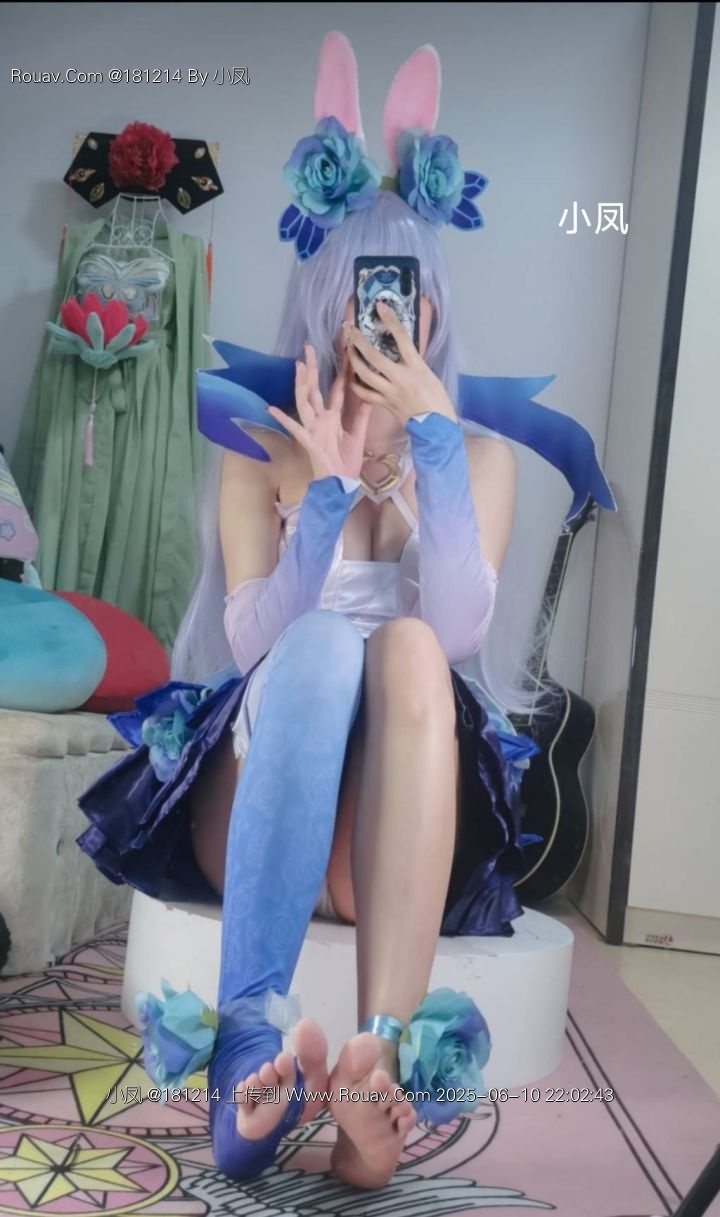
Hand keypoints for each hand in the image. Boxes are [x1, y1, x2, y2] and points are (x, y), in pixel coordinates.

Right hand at [266, 343, 371, 481]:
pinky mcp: (309, 441)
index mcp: (334, 416)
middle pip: (315, 389)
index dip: (341, 371)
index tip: (343, 351)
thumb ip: (362, 415)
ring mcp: (313, 428)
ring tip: (299, 366)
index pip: (338, 389)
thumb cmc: (347, 461)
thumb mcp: (358, 435)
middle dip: (313, 368)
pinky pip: (295, 429)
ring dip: (301, 385)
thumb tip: (370, 394)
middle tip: (309, 347)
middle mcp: (321, 419)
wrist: (341, 483)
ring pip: (305, 402)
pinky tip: (272, 409)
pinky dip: (284, 419)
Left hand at [344, 300, 458, 425]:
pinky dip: (356, 385)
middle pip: (373, 355)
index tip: (380, 306)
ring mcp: (390, 392)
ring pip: (364, 374)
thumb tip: (401, 351)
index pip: (401, 337)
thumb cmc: (439, 400)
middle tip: (348, 328)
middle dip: (358, 340)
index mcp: (416, 367)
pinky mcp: (385, 404)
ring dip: (352, 360)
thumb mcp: (429, 375)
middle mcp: (400, 378)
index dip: (390, 320)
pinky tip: (350, 377)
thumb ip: (413, 362)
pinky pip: (365, 394)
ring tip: (347, 349)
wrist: (438, 427)